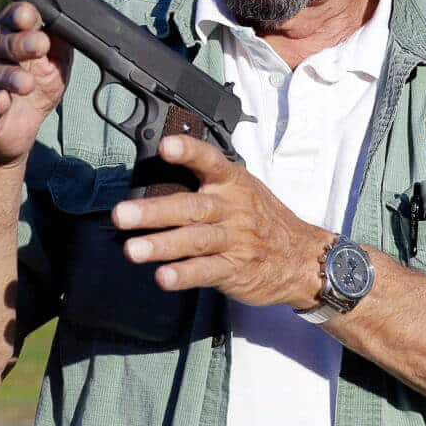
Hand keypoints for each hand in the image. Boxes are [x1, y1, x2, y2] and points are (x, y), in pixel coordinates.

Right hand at [0, 0, 91, 165]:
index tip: (32, 15)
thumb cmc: (36, 83)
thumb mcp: (57, 54)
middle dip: (19, 43)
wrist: (17, 130)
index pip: (11, 17)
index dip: (20, 15)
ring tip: (27, 83)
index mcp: (10, 35)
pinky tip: (2, 101)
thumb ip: (66, 24)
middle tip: (39, 46)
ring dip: (10, 77)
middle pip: (0, 42)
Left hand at [110, 134, 332, 309]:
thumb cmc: (263, 220)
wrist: (302, 257)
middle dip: (155, 211)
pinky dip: (185, 275)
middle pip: (192, 207)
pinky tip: (164, 278)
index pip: (210, 161)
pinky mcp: (235, 269)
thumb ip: (207, 184)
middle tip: (123, 214)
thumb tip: (156, 177)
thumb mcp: (243, 191)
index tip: (165, 147)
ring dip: (162, 245)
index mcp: (233, 183)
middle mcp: (233, 208)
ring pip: (195, 240)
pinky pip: (207, 272)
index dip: (188, 152)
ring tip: (133, 250)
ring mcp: (235, 240)